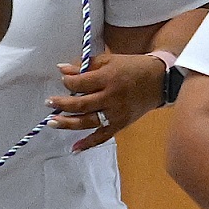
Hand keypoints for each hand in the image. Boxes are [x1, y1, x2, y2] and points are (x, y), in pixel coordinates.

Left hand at [48, 49, 164, 150]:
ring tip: (52, 122)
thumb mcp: (110, 60)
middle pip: (81, 104)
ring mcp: (117, 113)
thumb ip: (86, 65)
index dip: (68, 82)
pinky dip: (88, 144)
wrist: (160, 80)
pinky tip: (74, 148)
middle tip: (48, 102)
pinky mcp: (121, 124)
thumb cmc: (132, 67)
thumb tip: (61, 68)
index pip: (81, 83)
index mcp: (109, 78)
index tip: (63, 80)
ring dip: (68, 123)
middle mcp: (112, 97)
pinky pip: (102, 137)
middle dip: (62, 103)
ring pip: (88, 121)